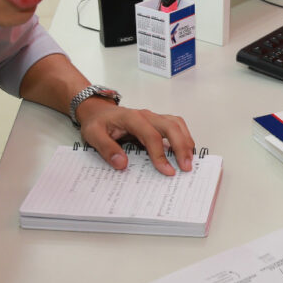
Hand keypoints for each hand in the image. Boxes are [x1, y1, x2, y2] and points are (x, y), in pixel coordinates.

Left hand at [76, 101, 193, 174]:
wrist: (98, 111)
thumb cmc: (97, 123)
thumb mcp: (93, 135)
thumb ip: (107, 149)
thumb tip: (122, 163)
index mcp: (131, 118)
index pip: (151, 135)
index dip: (160, 154)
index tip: (167, 171)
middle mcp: (146, 115)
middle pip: (170, 126)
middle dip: (181, 147)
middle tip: (186, 167)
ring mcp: (154, 117)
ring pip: (177, 124)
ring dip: (186, 141)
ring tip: (189, 160)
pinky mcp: (157, 122)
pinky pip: (176, 126)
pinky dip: (184, 137)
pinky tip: (185, 151)